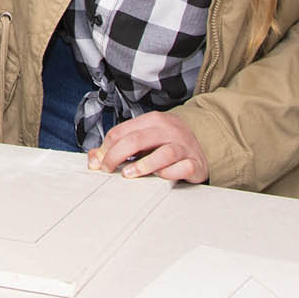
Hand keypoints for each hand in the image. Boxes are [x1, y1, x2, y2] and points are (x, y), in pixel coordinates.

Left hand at [87, 112, 208, 182]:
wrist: (204, 142)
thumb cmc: (167, 142)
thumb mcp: (143, 138)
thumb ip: (119, 145)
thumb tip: (94, 158)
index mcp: (153, 120)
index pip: (122, 131)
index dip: (106, 147)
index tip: (98, 161)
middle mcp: (169, 130)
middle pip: (137, 140)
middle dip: (117, 155)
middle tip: (107, 169)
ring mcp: (184, 146)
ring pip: (163, 154)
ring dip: (143, 165)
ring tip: (129, 174)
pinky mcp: (195, 163)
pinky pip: (182, 168)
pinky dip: (170, 174)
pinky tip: (161, 177)